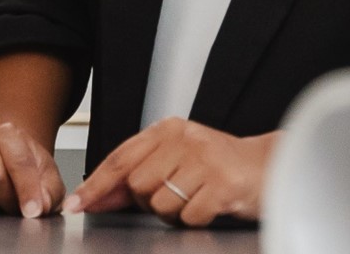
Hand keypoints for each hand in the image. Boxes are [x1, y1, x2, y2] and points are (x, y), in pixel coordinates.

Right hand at [0, 121, 64, 218]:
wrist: (8, 161)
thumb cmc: (27, 169)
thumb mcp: (48, 178)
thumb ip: (51, 192)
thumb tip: (41, 206)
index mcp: (9, 136)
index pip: (18, 162)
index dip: (27, 190)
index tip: (33, 211)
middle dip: (7, 200)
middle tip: (16, 208)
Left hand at [65, 118, 272, 227]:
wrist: (271, 167)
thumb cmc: (219, 166)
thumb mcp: (176, 159)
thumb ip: (137, 175)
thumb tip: (94, 197)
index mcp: (168, 130)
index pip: (120, 159)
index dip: (96, 184)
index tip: (78, 203)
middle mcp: (184, 139)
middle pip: (138, 185)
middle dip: (149, 202)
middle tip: (176, 195)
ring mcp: (205, 160)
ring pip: (161, 203)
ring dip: (174, 212)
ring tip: (196, 199)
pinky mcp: (223, 184)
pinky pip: (189, 217)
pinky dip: (196, 219)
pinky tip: (211, 206)